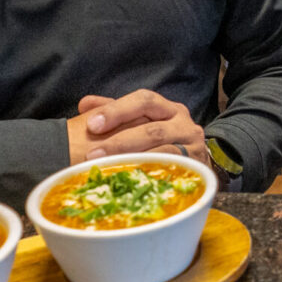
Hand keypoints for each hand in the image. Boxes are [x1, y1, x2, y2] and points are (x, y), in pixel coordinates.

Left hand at [67, 89, 205, 162]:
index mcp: (167, 108)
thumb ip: (114, 113)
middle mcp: (183, 123)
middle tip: (92, 154)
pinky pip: (171, 171)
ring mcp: (192, 146)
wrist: (195, 166)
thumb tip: (85, 104)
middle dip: (119, 142)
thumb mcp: (138, 124)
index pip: (143, 100)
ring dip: (131, 161)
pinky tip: (130, 181)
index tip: (91, 124)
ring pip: (161, 151)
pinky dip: (149, 174)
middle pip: (151, 129)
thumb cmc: (159, 144)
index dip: (116, 110)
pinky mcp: (196, 168)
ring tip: (106, 170)